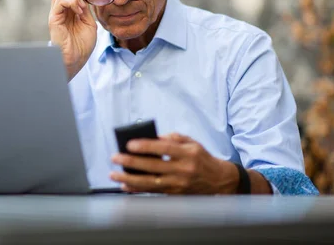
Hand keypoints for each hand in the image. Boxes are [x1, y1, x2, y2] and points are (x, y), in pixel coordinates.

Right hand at [49, 0, 96, 80]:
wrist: (76, 60)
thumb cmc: (82, 45)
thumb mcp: (89, 23)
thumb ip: (86, 9)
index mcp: (68, 9)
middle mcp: (60, 10)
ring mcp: (56, 13)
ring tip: (81, 5)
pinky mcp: (54, 19)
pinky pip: (60, 1)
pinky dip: (72, 2)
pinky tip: (79, 12)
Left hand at [110, 133, 238, 193]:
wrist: (219, 181)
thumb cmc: (202, 159)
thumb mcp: (192, 143)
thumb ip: (173, 138)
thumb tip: (152, 139)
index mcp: (188, 154)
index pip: (164, 149)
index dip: (146, 146)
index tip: (129, 144)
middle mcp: (183, 170)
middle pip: (153, 167)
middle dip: (132, 162)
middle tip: (115, 157)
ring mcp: (178, 185)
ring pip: (150, 183)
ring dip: (130, 179)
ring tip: (114, 174)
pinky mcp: (175, 195)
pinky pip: (152, 192)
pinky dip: (137, 189)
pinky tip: (125, 185)